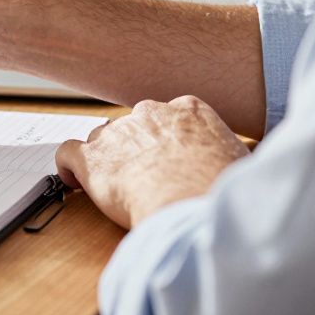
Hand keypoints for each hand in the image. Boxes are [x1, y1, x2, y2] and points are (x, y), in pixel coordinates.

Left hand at [55, 96, 249, 228]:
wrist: (193, 205)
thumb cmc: (223, 189)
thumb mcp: (243, 161)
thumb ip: (235, 152)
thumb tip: (246, 156)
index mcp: (188, 109)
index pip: (167, 118)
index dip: (164, 142)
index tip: (166, 160)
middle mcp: (149, 113)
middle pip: (134, 127)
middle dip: (136, 151)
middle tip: (144, 180)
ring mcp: (116, 133)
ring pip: (102, 140)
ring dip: (106, 160)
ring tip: (116, 188)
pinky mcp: (90, 157)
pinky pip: (68, 153)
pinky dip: (68, 167)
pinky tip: (74, 182)